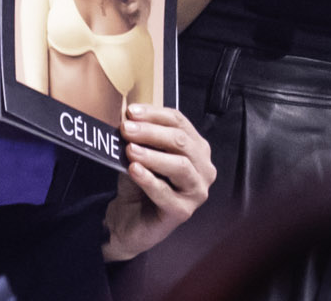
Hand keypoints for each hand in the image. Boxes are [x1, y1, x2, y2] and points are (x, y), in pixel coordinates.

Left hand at [101, 104, 215, 260]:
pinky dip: (149, 180)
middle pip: (181, 142)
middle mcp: (203, 168)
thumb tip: (130, 119)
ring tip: (130, 150)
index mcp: (196, 148)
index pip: (179, 122)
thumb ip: (140, 137)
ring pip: (180, 166)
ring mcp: (197, 192)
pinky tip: (134, 170)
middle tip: (127, 129)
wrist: (129, 218)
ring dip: (153, 156)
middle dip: (152, 133)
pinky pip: (166, 193)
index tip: (131, 111)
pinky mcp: (183, 212)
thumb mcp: (140, 153)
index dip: (155, 115)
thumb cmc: (140, 183)